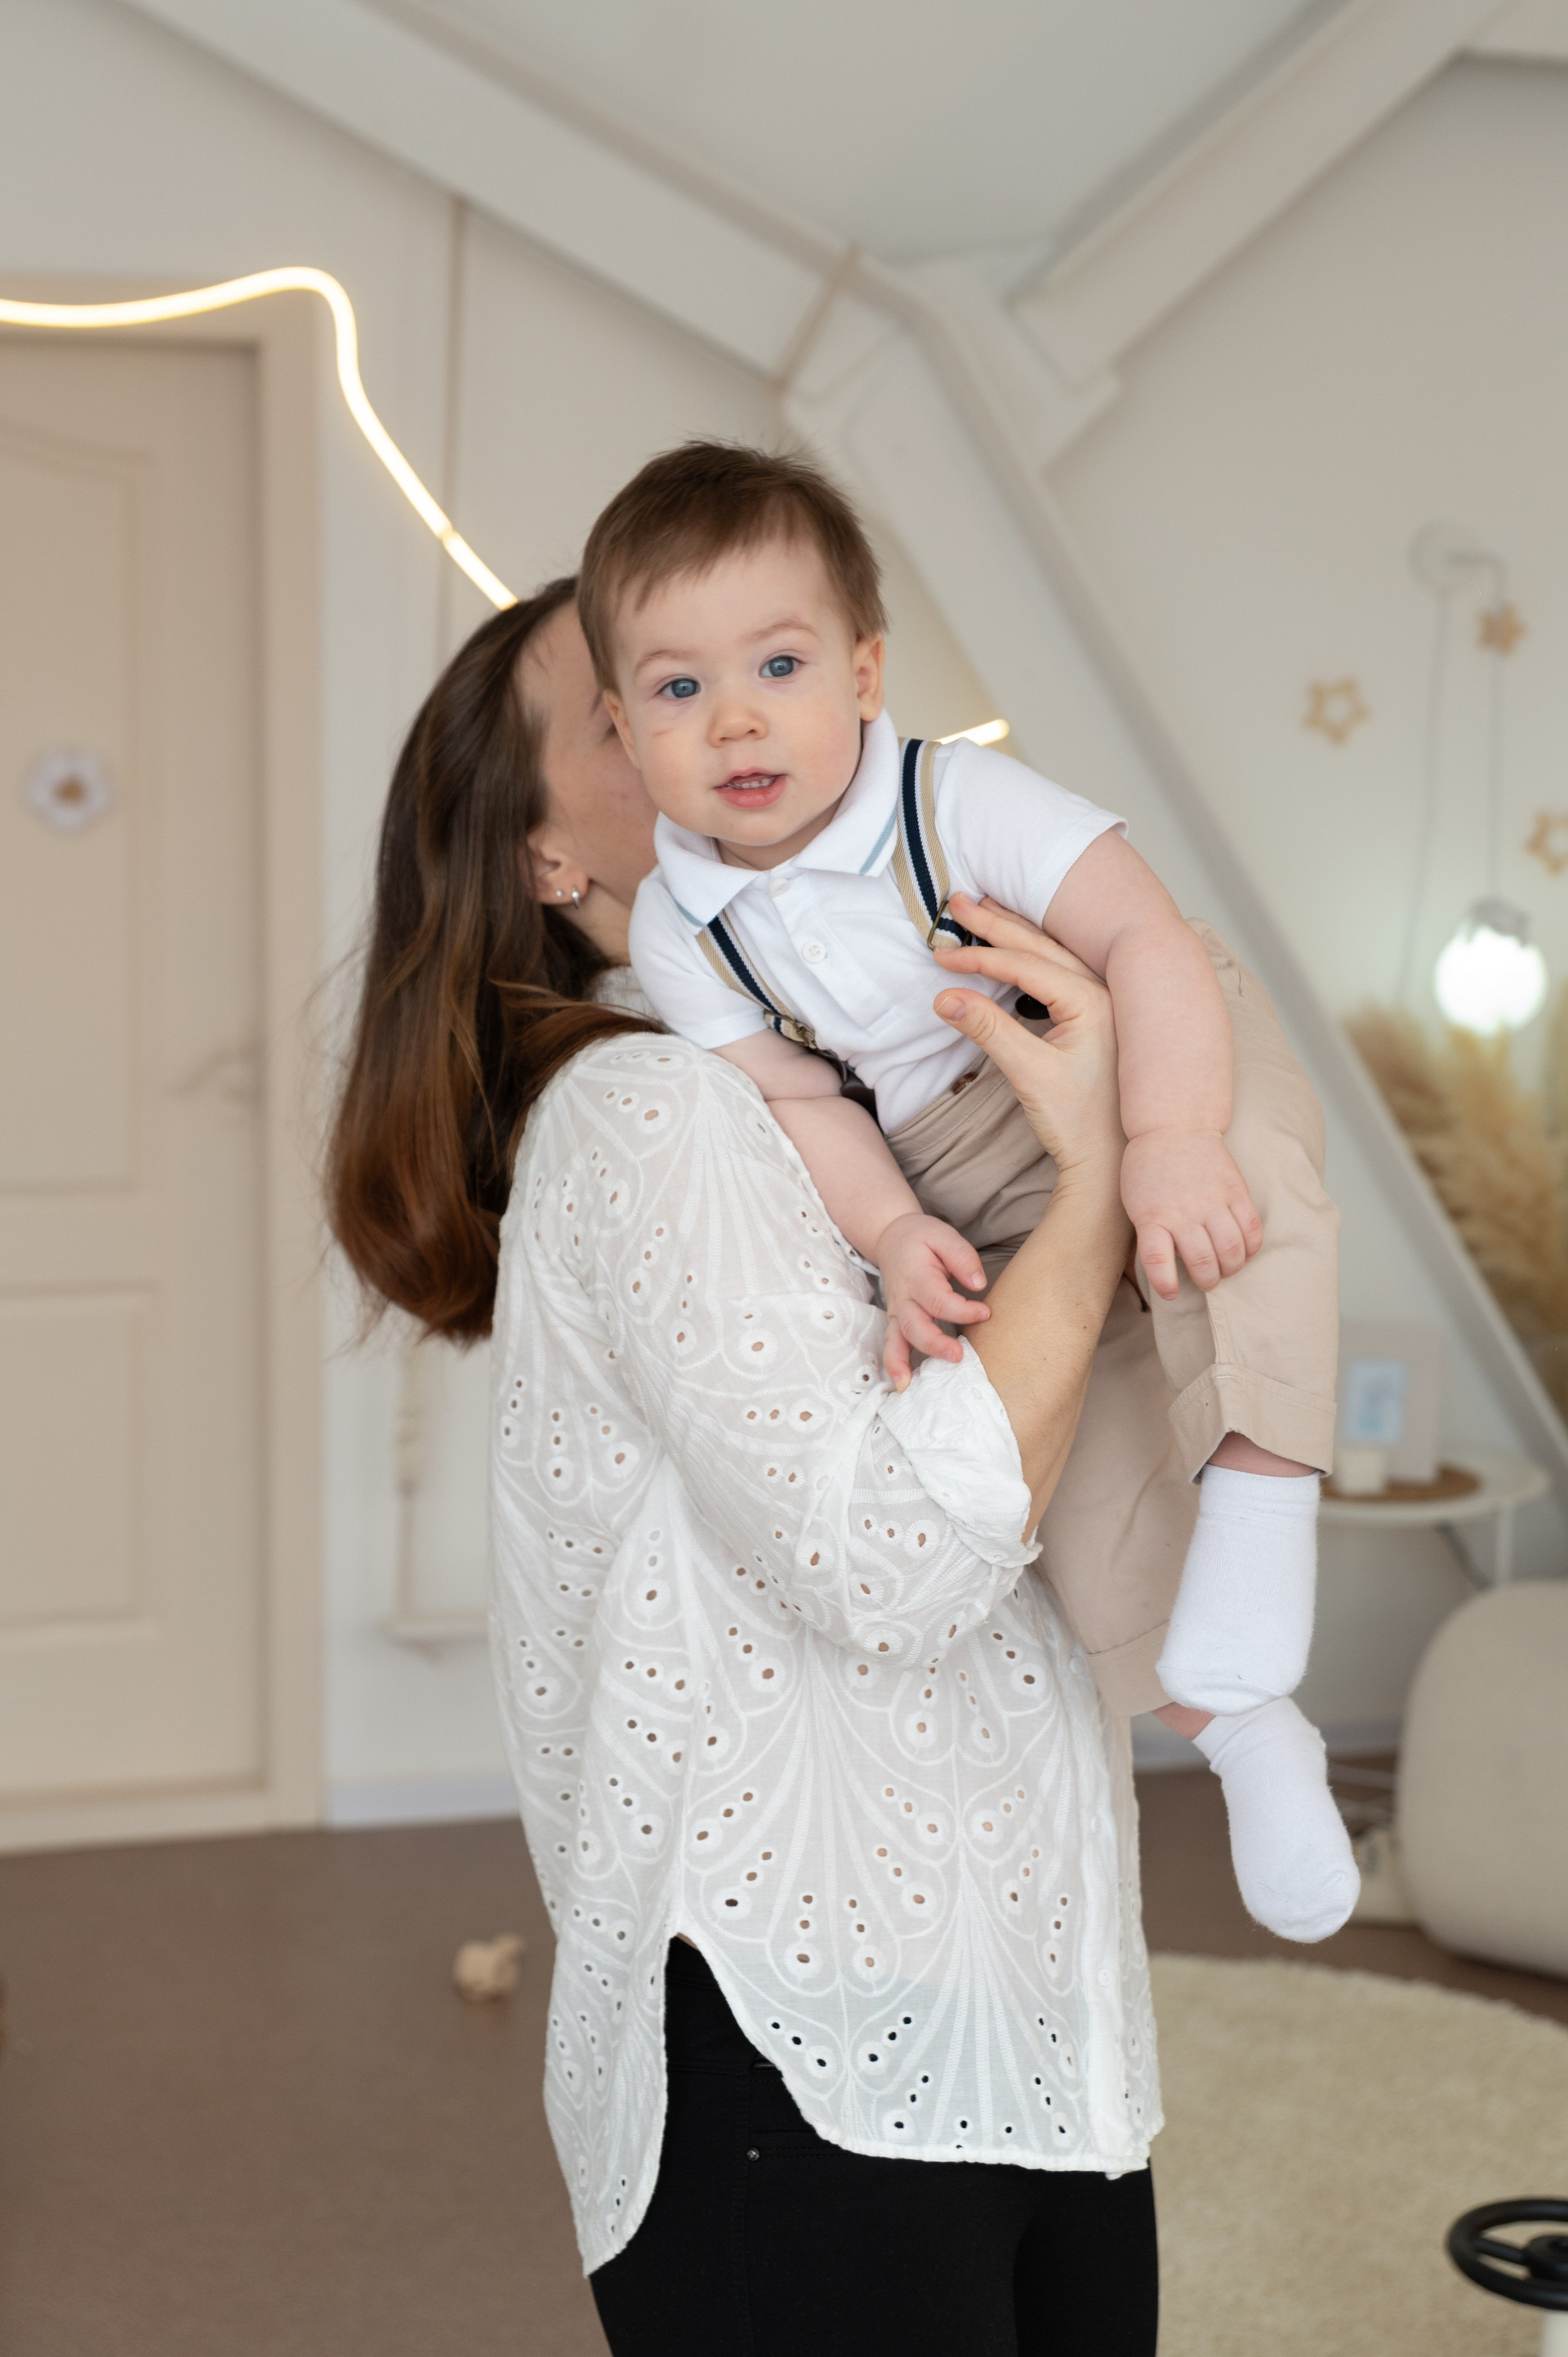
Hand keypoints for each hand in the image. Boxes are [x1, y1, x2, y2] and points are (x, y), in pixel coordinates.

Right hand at [875, 1211, 989, 1390]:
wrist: (891, 1239)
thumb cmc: (921, 1239)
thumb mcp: (943, 1235)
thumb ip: (962, 1257)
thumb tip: (978, 1284)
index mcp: (916, 1276)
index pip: (938, 1299)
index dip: (962, 1310)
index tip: (985, 1312)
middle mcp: (903, 1298)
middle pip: (914, 1325)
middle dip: (934, 1343)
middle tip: (958, 1355)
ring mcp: (896, 1312)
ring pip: (897, 1339)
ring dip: (904, 1362)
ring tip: (913, 1385)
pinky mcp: (896, 1322)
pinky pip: (890, 1345)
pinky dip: (894, 1365)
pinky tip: (903, 1385)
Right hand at [930, 893, 1124, 1180]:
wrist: (1112, 1164)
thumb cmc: (1080, 1125)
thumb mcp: (1028, 1074)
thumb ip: (987, 1029)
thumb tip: (944, 997)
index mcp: (1093, 1002)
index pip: (1026, 965)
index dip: (980, 957)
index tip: (941, 954)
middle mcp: (1105, 996)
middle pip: (1042, 947)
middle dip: (997, 925)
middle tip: (959, 902)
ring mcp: (1105, 1007)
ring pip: (1054, 957)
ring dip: (1015, 936)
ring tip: (984, 913)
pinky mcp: (1098, 1022)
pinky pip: (1062, 975)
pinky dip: (1032, 959)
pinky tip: (1017, 954)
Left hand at [1120, 1126, 1261, 1298]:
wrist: (1173, 1126)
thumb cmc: (1149, 1169)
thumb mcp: (1136, 1202)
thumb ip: (1151, 1233)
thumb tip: (1166, 1268)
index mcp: (1152, 1216)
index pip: (1157, 1259)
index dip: (1166, 1283)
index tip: (1172, 1293)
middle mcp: (1183, 1212)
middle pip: (1203, 1261)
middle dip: (1208, 1280)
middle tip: (1208, 1280)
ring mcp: (1212, 1200)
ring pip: (1232, 1249)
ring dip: (1232, 1267)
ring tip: (1227, 1267)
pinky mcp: (1236, 1190)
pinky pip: (1252, 1228)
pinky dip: (1251, 1247)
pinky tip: (1245, 1250)